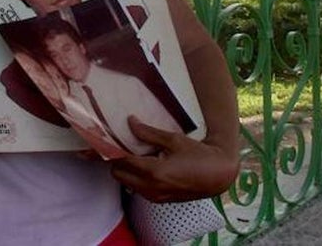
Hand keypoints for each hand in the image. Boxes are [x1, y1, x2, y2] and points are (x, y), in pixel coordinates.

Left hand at [107, 118, 238, 202]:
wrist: (218, 175)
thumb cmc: (199, 154)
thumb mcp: (174, 139)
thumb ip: (149, 132)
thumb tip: (130, 122)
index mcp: (154, 172)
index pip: (121, 161)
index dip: (110, 149)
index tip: (102, 139)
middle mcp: (151, 188)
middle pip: (118, 174)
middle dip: (116, 160)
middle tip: (121, 144)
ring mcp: (154, 196)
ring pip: (126, 182)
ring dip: (125, 169)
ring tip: (134, 153)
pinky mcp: (159, 200)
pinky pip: (138, 188)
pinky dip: (135, 177)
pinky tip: (144, 163)